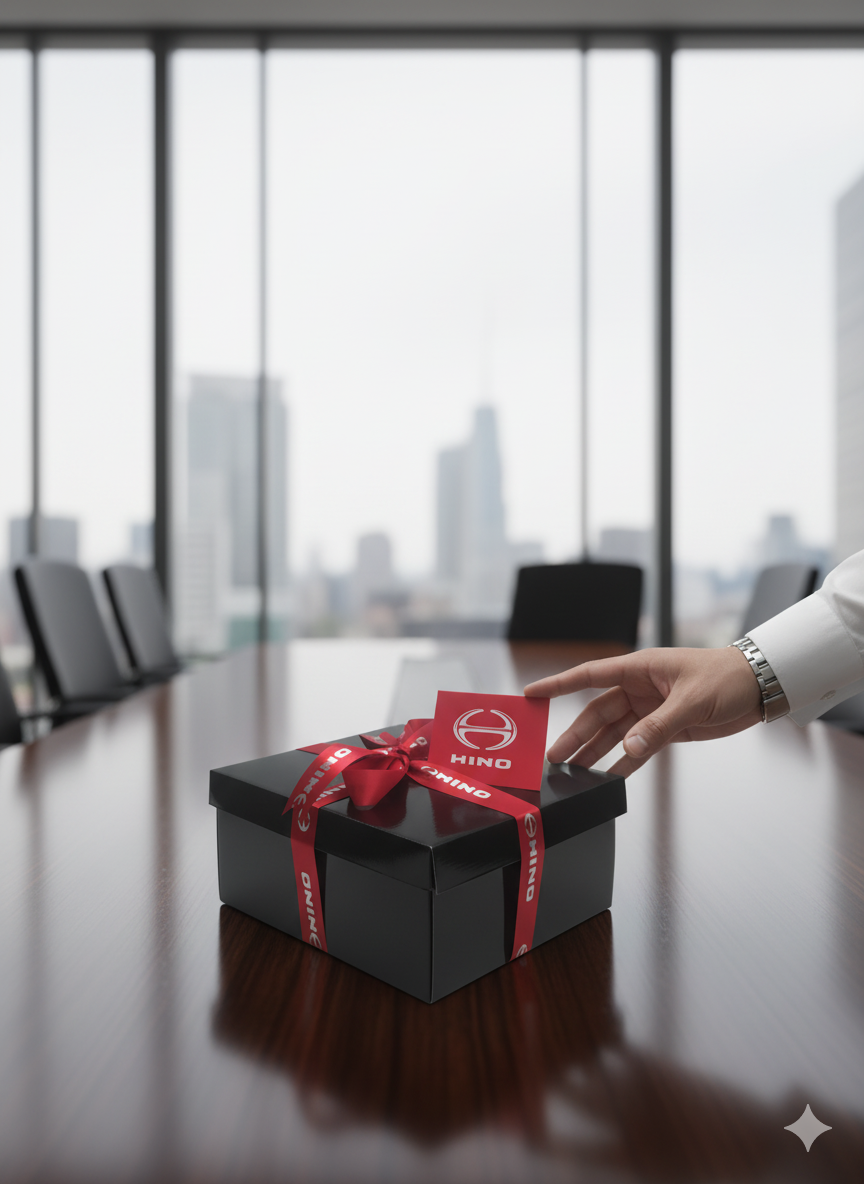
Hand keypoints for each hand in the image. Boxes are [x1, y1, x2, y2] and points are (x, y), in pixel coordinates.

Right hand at [524, 647, 762, 775]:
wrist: (760, 686)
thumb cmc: (728, 677)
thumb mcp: (693, 700)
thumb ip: (659, 726)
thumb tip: (629, 749)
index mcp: (640, 668)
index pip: (590, 675)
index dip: (559, 686)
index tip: (532, 695)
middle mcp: (640, 688)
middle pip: (597, 713)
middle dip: (574, 734)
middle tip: (553, 756)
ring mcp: (651, 709)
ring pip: (614, 733)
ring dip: (595, 752)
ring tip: (572, 772)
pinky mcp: (666, 727)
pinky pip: (637, 747)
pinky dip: (623, 762)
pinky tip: (608, 777)